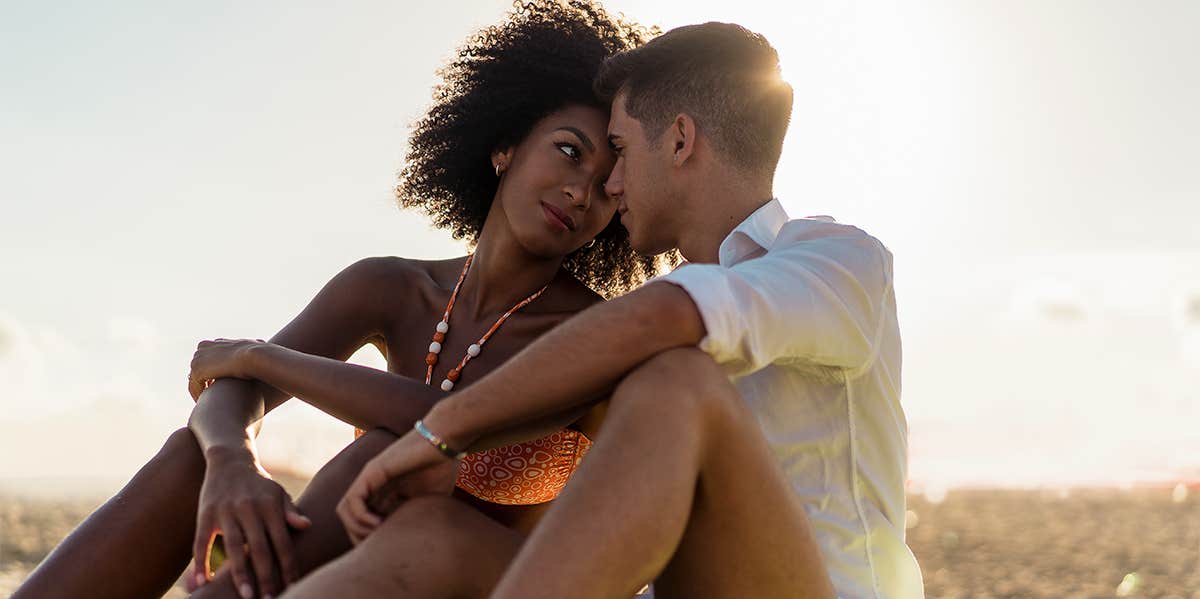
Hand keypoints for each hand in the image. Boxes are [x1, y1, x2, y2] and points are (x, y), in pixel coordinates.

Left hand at [189, 338, 263, 400]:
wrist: (254, 357)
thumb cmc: (259, 353)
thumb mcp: (256, 346)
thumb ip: (253, 347)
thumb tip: (262, 344)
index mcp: (214, 342)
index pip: (207, 359)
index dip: (212, 373)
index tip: (219, 385)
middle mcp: (202, 348)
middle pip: (198, 369)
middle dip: (204, 382)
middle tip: (212, 396)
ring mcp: (198, 358)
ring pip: (194, 379)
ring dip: (200, 390)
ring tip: (209, 402)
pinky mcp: (197, 370)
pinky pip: (193, 387)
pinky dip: (198, 396)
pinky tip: (208, 404)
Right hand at [189, 447, 311, 597]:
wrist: (229, 459)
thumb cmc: (259, 484)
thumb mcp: (278, 493)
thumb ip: (291, 512)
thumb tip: (307, 525)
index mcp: (270, 507)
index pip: (282, 542)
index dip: (288, 566)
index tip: (293, 586)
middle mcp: (250, 509)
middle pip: (259, 548)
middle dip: (266, 576)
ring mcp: (226, 512)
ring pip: (234, 547)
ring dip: (240, 574)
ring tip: (247, 596)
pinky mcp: (205, 514)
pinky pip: (201, 543)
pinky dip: (201, 563)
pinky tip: (203, 583)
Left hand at [336, 431, 457, 543]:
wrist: (445, 440)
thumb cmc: (442, 467)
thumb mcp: (429, 502)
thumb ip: (417, 517)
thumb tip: (416, 545)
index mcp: (384, 493)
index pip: (363, 522)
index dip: (370, 540)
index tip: (386, 549)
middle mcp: (372, 486)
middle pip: (350, 519)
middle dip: (360, 538)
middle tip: (379, 547)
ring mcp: (369, 478)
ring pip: (345, 511)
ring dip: (357, 529)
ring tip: (378, 535)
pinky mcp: (372, 472)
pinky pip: (352, 500)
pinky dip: (359, 517)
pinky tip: (378, 524)